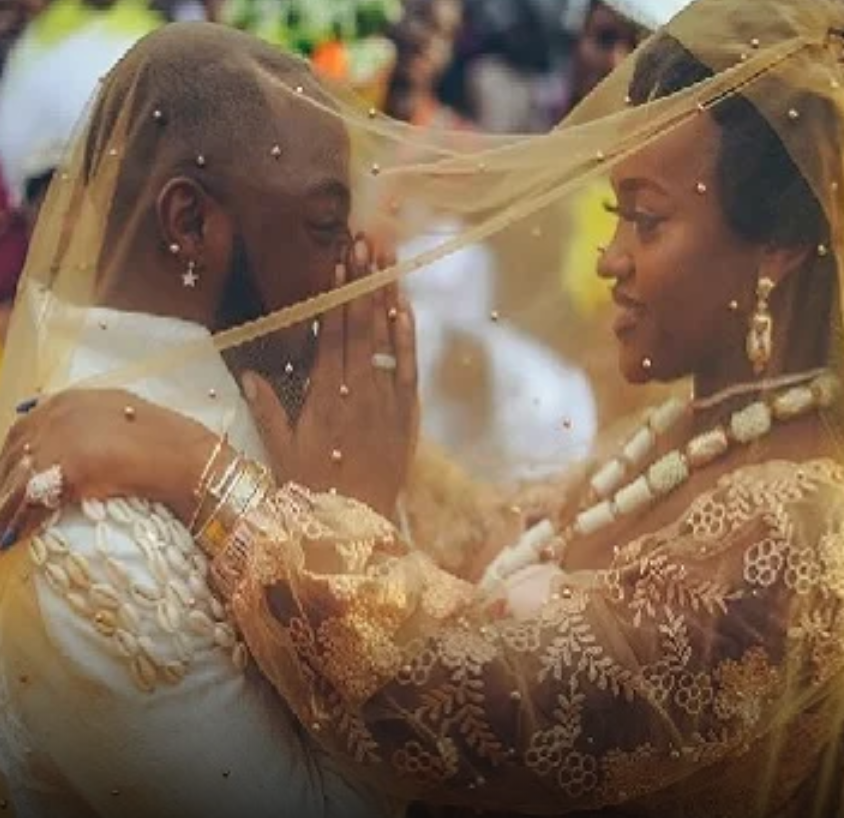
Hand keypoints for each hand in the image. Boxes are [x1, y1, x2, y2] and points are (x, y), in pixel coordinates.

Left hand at [0, 390, 215, 541]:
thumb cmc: (167, 441)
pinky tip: (12, 537)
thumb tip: (71, 451)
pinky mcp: (64, 466)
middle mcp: (59, 413)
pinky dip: (17, 520)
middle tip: (5, 505)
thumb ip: (92, 426)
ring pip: (16, 478)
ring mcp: (59, 438)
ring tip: (3, 528)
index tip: (9, 477)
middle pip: (14, 452)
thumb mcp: (123, 419)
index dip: (13, 455)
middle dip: (5, 479)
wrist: (186, 458)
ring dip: (7, 504)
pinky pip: (28, 500)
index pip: (24, 427)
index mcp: (73, 399)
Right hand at [243, 234, 418, 517]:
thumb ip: (265, 411)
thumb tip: (248, 373)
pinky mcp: (406, 414)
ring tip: (386, 260)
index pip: (330, 334)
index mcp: (321, 396)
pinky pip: (407, 369)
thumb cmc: (312, 489)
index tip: (338, 261)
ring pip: (385, 340)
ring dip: (386, 297)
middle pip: (359, 326)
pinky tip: (406, 307)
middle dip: (362, 282)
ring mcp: (384, 400)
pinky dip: (407, 338)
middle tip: (365, 241)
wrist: (355, 526)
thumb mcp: (279, 452)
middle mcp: (354, 391)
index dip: (336, 296)